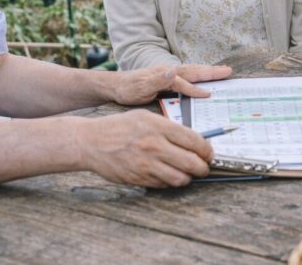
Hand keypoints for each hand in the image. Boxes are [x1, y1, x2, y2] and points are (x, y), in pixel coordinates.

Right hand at [81, 110, 211, 187]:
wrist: (91, 142)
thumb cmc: (120, 127)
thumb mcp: (146, 117)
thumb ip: (169, 127)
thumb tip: (193, 141)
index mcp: (159, 126)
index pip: (194, 141)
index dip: (207, 150)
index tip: (209, 153)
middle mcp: (155, 146)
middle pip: (192, 163)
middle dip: (203, 168)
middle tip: (204, 167)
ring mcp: (146, 164)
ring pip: (180, 178)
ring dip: (188, 178)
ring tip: (187, 173)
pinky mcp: (138, 179)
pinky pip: (163, 185)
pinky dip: (170, 182)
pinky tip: (168, 175)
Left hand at [110, 64, 231, 105]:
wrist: (115, 86)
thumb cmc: (127, 89)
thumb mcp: (140, 86)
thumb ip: (158, 79)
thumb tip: (173, 70)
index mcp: (165, 75)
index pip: (184, 83)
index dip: (196, 89)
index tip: (210, 95)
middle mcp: (169, 72)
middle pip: (194, 71)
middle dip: (211, 72)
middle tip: (228, 71)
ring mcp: (169, 74)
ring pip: (192, 72)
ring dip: (207, 72)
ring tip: (222, 72)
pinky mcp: (167, 79)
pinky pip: (188, 77)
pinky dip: (198, 76)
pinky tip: (203, 80)